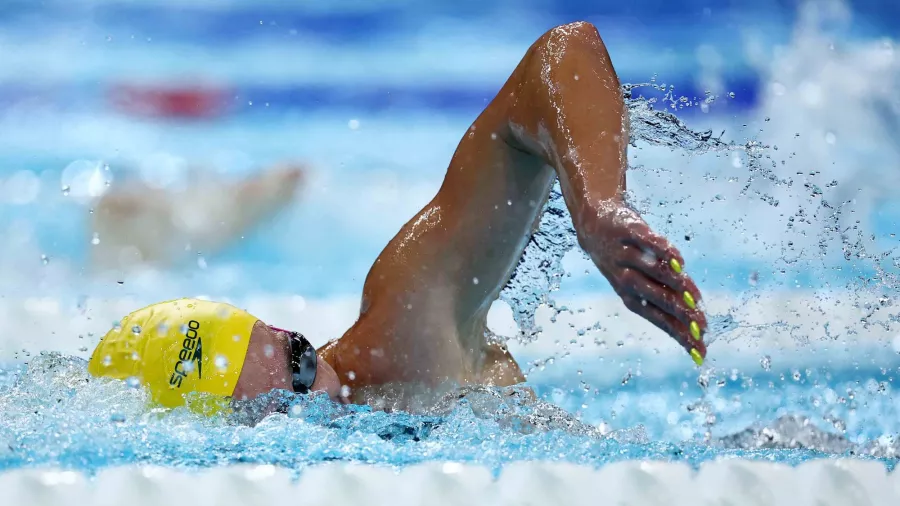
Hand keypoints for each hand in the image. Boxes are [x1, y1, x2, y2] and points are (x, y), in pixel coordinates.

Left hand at [578, 200, 706, 363]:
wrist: (593, 226)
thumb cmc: (627, 262)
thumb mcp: (641, 284)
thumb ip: (667, 299)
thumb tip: (696, 322)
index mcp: (631, 297)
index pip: (660, 320)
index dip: (680, 335)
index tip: (700, 351)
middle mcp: (626, 279)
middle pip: (657, 298)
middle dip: (681, 314)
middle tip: (701, 327)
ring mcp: (626, 254)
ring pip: (653, 271)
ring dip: (675, 284)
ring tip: (694, 298)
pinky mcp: (629, 229)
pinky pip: (647, 241)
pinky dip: (662, 250)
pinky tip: (678, 260)